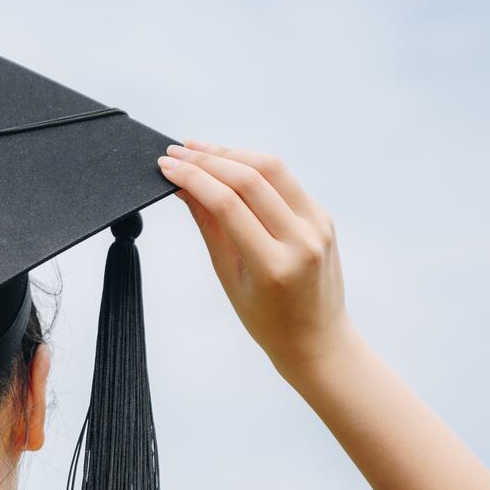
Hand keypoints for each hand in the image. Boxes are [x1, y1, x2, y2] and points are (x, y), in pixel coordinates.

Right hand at [157, 140, 349, 377]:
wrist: (317, 339)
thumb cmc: (266, 319)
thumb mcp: (229, 277)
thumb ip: (210, 227)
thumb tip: (183, 186)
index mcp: (274, 265)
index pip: (228, 204)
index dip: (193, 178)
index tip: (166, 166)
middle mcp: (301, 239)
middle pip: (251, 177)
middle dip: (208, 158)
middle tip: (175, 152)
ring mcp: (318, 225)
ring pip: (272, 168)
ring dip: (231, 152)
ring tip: (197, 149)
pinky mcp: (323, 216)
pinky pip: (285, 180)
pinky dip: (253, 166)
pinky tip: (228, 163)